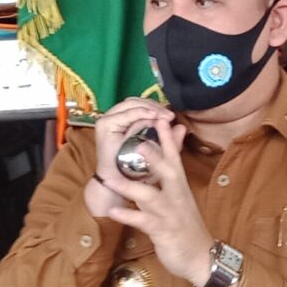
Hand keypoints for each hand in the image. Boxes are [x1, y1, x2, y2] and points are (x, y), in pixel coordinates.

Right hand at [85, 98, 174, 220]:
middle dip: (154, 106)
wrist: (119, 184)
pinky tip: (152, 117)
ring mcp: (108, 120)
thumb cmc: (137, 170)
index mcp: (126, 120)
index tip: (172, 116)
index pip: (141, 104)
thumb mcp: (158, 154)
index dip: (157, 107)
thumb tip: (181, 127)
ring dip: (149, 108)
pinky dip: (140, 112)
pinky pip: (126, 114)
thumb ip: (170, 142)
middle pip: (137, 101)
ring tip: (163, 116)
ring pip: (132, 103)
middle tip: (169, 115)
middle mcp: (115, 117)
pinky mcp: (105, 125)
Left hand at [96, 114, 215, 286]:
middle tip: (138, 142)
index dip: (168, 137)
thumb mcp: (181, 194)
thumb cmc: (185, 222)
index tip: (160, 116)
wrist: (200, 256)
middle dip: (153, 156)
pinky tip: (113, 212)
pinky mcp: (162, 231)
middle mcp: (176, 195)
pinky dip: (128, 217)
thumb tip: (177, 140)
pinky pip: (143, 223)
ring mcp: (169, 213)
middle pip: (167, 171)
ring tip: (111, 177)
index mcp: (179, 184)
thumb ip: (174, 167)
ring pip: (150, 197)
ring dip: (130, 187)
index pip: (174, 156)